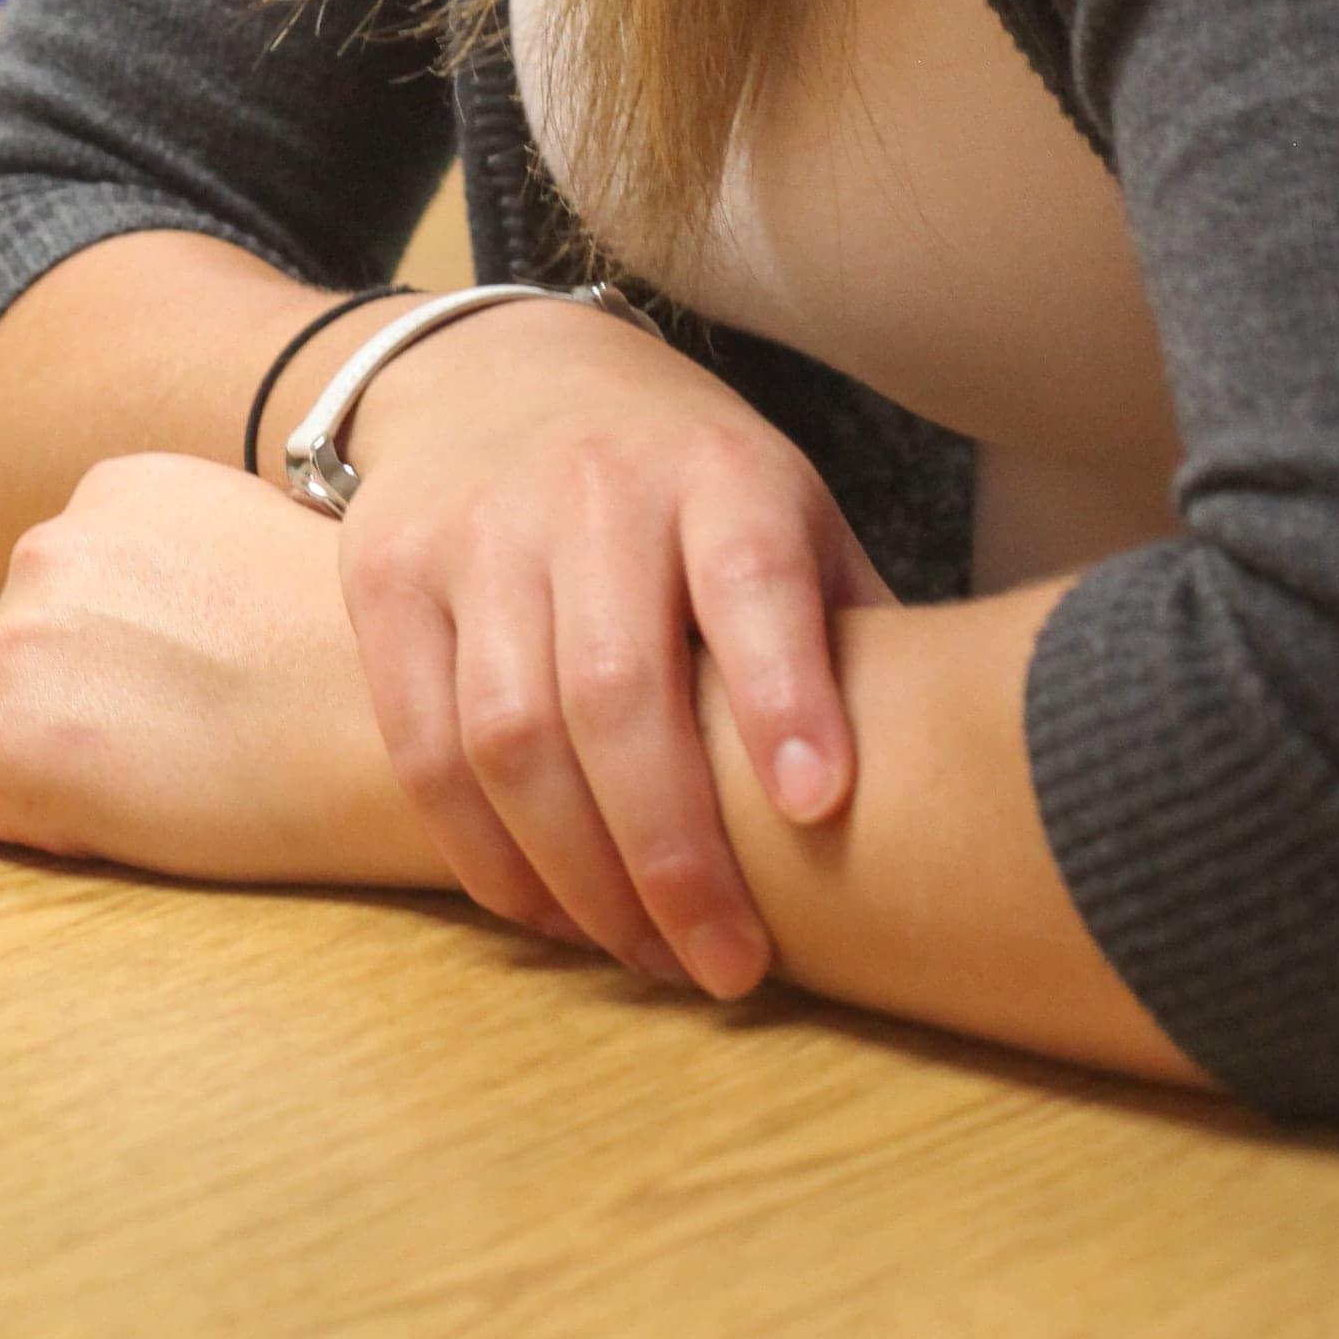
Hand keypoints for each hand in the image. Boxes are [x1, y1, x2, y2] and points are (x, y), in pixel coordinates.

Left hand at [0, 449, 444, 885]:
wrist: (415, 741)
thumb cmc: (376, 665)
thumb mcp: (262, 549)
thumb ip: (179, 566)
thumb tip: (147, 627)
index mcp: (112, 488)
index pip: (60, 583)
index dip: (113, 654)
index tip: (191, 687)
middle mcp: (49, 547)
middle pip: (16, 645)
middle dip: (70, 699)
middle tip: (179, 748)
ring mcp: (23, 646)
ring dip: (42, 754)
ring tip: (157, 788)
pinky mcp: (12, 750)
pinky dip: (7, 821)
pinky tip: (102, 829)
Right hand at [298, 293, 884, 995]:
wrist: (497, 372)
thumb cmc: (684, 486)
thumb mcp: (785, 513)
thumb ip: (845, 633)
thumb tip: (953, 789)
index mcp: (717, 470)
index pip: (751, 579)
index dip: (785, 694)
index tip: (823, 809)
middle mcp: (589, 490)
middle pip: (615, 693)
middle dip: (673, 854)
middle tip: (727, 966)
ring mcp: (474, 532)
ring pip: (508, 734)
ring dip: (577, 877)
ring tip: (644, 954)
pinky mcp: (385, 576)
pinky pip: (421, 744)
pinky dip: (480, 851)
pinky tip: (544, 911)